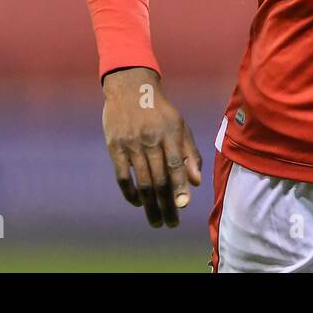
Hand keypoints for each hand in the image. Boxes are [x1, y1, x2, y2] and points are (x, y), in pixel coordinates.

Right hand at [102, 67, 202, 227]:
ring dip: (150, 205)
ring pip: (142, 181)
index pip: (175, 164)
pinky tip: (139, 203)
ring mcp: (131, 144)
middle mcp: (150, 140)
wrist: (131, 88)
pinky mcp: (115, 147)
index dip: (179, 186)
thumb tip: (196, 183)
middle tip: (171, 224)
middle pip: (159, 179)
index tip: (183, 206)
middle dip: (166, 205)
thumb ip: (190, 153)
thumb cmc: (160, 111)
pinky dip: (130, 193)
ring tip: (157, 222)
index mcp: (170, 133)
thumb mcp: (180, 125)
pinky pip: (123, 176)